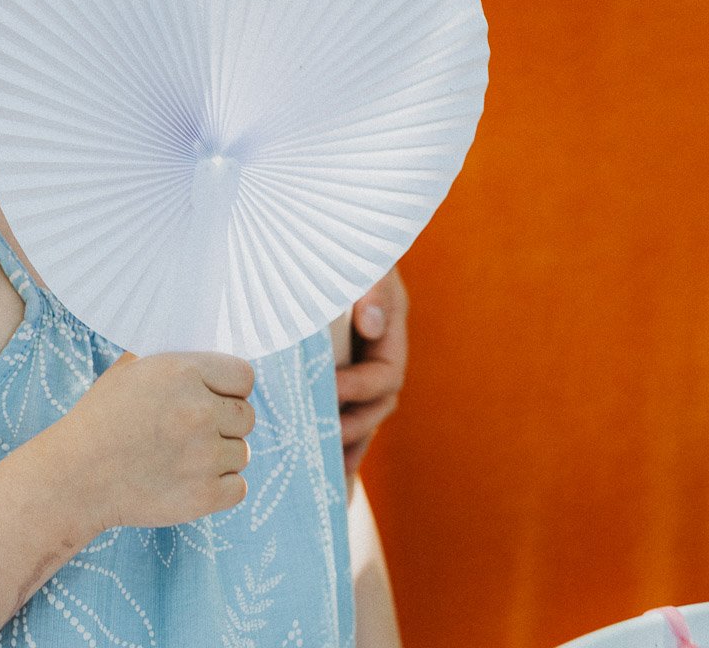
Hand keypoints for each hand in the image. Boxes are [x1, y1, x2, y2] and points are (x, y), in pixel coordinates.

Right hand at [47, 352, 254, 529]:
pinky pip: (238, 488)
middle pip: (247, 416)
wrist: (73, 477)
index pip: (244, 376)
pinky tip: (190, 481)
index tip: (217, 399)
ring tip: (183, 459)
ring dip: (220, 457)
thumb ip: (171, 362)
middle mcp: (198, 411)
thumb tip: (206, 359)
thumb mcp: (127, 372)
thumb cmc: (98, 420)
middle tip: (194, 432)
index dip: (232, 388)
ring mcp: (203, 456)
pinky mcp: (204, 495)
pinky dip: (219, 488)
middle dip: (226, 423)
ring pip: (242, 453)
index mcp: (182, 373)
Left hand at [338, 269, 405, 477]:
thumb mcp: (365, 265)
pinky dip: (338, 444)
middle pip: (377, 405)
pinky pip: (344, 416)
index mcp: (388, 333)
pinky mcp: (337, 378)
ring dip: (346, 444)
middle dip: (353, 425)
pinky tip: (326, 471)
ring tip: (324, 470)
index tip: (330, 389)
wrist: (320, 239)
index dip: (360, 386)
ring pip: (362, 417)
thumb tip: (370, 322)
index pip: (384, 373)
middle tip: (321, 438)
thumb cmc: (344, 249)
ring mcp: (359, 368)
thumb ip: (372, 290)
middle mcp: (378, 356)